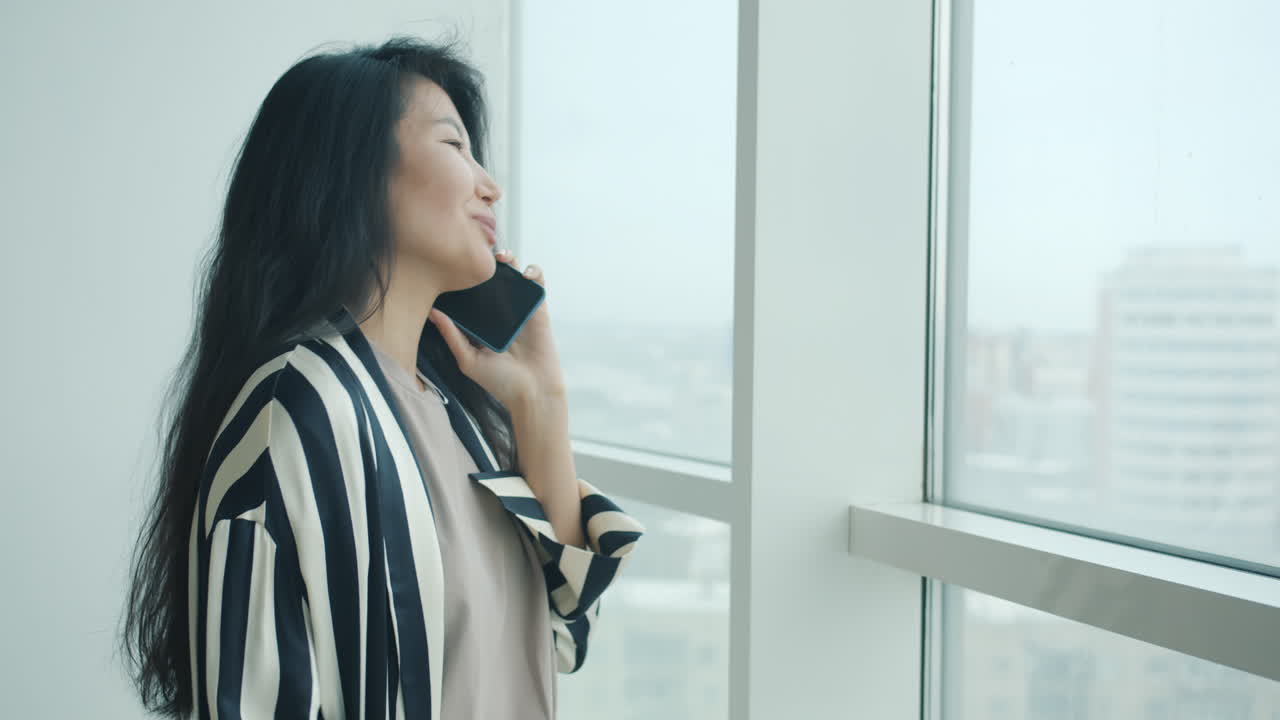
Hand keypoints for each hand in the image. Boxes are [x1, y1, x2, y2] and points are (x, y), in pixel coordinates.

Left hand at [428, 249, 566, 410]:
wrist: (532, 392)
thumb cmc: (499, 382)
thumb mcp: (468, 359)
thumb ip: (451, 336)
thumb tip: (431, 312)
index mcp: (481, 322)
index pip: (469, 293)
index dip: (462, 277)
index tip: (452, 264)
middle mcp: (499, 312)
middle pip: (491, 279)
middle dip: (484, 264)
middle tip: (476, 256)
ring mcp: (519, 309)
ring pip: (513, 276)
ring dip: (509, 261)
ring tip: (501, 257)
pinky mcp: (539, 309)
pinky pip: (537, 284)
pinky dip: (533, 273)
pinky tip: (525, 273)